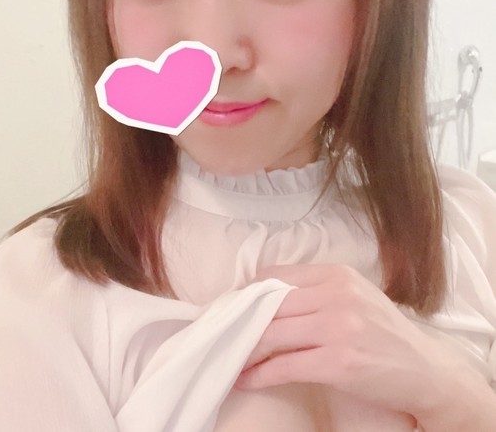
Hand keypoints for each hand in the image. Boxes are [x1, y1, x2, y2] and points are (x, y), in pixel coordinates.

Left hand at [234, 264, 460, 416]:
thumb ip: (316, 291)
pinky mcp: (338, 363)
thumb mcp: (354, 296)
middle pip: (271, 304)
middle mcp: (336, 296)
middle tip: (227, 333)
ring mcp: (338, 328)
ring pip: (272, 334)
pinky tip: (245, 379)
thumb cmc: (385, 332)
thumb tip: (269, 297)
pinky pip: (285, 366)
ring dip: (246, 349)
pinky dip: (259, 374)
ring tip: (232, 356)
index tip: (237, 306)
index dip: (251, 292)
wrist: (426, 370)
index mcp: (337, 275)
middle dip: (244, 321)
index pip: (277, 275)